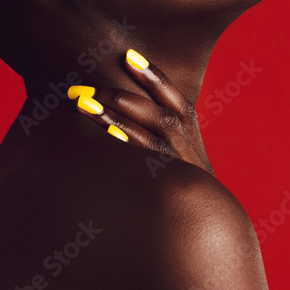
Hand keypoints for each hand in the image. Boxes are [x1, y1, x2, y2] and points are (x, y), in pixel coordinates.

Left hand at [69, 49, 214, 176]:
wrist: (206, 234)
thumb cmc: (184, 190)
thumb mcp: (183, 159)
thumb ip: (162, 132)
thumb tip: (117, 105)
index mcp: (192, 137)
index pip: (177, 101)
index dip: (155, 77)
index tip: (129, 55)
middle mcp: (190, 152)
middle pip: (161, 116)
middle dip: (121, 98)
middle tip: (85, 86)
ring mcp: (180, 173)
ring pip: (149, 139)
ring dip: (113, 119)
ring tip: (83, 104)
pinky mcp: (167, 190)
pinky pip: (143, 167)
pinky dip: (125, 148)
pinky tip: (102, 137)